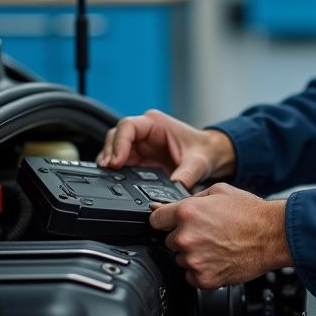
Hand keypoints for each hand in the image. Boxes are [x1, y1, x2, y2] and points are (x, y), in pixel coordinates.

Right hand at [96, 110, 234, 188]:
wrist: (209, 155)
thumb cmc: (203, 151)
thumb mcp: (197, 164)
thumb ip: (185, 176)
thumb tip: (173, 192)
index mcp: (156, 123)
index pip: (128, 126)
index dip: (119, 143)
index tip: (116, 161)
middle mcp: (144, 131)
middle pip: (115, 136)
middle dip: (109, 152)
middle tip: (108, 170)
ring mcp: (139, 145)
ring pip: (114, 148)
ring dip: (109, 162)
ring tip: (106, 176)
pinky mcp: (138, 158)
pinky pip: (120, 162)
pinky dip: (114, 171)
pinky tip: (113, 179)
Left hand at [151, 184, 293, 288]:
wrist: (273, 235)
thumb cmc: (251, 213)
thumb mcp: (219, 191)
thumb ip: (191, 199)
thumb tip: (168, 206)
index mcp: (187, 212)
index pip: (155, 220)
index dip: (164, 221)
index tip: (169, 223)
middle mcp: (186, 237)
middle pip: (168, 241)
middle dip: (183, 237)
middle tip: (206, 233)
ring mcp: (194, 260)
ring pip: (179, 259)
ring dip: (192, 254)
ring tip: (215, 246)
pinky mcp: (204, 278)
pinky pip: (191, 276)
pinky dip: (201, 270)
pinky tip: (217, 259)